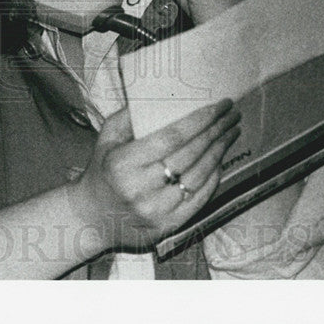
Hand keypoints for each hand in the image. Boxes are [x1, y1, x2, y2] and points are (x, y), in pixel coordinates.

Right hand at [68, 100, 240, 251]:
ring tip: (230, 133)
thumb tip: (160, 96)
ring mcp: (156, 210)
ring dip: (219, 152)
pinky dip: (213, 178)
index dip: (199, 121)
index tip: (218, 106)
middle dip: (215, 132)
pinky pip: (199, 199)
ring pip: (198, 177)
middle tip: (231, 115)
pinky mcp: (168, 227)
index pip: (171, 137)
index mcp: (123, 162)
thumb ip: (129, 116)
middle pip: (189, 155)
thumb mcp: (106, 138)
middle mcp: (140, 188)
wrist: (92, 217)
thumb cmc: (103, 170)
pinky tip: (220, 160)